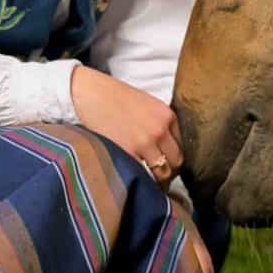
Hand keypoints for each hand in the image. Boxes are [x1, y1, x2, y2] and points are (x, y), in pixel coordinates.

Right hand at [70, 66, 181, 183]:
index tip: (165, 165)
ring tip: (147, 180)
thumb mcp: (148, 106)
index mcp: (167, 116)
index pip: (181, 148)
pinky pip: (143, 175)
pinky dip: (141, 178)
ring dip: (156, 179)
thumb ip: (161, 125)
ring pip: (162, 174)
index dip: (172, 159)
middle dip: (168, 171)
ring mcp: (144, 143)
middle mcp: (160, 130)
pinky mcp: (127, 153)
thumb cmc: (116, 98)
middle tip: (158, 176)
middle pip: (175, 163)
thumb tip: (166, 151)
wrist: (92, 93)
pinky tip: (135, 176)